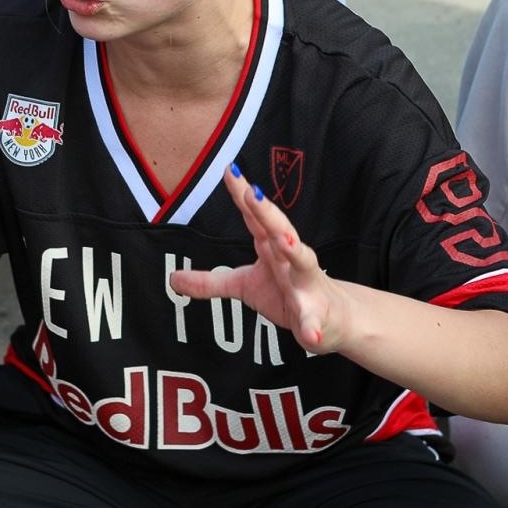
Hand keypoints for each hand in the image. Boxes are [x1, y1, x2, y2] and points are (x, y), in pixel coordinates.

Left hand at [169, 165, 352, 354]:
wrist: (334, 321)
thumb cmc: (288, 294)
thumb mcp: (244, 287)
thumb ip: (210, 282)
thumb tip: (173, 278)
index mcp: (273, 249)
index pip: (256, 218)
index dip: (243, 195)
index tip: (230, 171)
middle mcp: (292, 260)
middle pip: (280, 230)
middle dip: (267, 213)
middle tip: (253, 192)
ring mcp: (308, 286)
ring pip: (304, 264)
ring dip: (296, 252)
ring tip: (286, 242)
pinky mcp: (319, 316)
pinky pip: (315, 322)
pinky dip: (313, 328)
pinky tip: (310, 336)